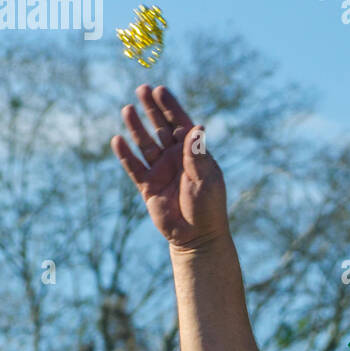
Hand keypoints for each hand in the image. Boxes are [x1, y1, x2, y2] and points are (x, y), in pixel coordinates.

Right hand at [111, 85, 229, 251]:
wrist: (197, 237)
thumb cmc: (208, 208)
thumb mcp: (205, 179)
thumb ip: (197, 154)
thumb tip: (196, 127)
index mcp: (194, 154)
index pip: (181, 125)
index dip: (171, 107)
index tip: (161, 90)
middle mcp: (176, 159)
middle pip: (161, 128)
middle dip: (152, 109)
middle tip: (142, 89)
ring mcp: (161, 171)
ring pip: (145, 143)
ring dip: (136, 127)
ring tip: (127, 109)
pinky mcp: (148, 185)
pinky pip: (134, 166)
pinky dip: (125, 154)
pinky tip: (117, 140)